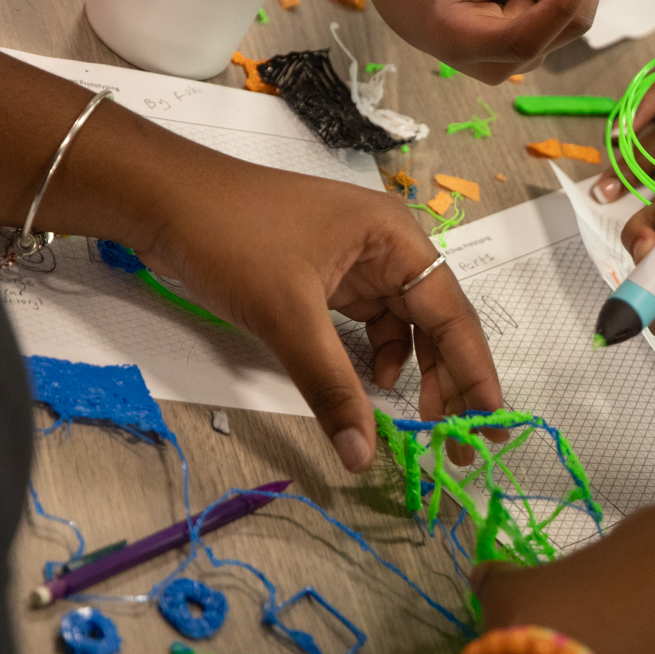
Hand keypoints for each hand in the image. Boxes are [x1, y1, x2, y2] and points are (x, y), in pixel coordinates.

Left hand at [138, 151, 504, 472]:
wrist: (162, 199)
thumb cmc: (229, 236)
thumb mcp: (286, 316)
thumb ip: (330, 387)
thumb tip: (362, 454)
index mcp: (395, 237)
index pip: (452, 313)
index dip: (475, 370)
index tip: (492, 421)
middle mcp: (387, 246)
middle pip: (437, 322)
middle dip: (450, 380)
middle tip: (459, 440)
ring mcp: (358, 260)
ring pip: (406, 326)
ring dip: (415, 372)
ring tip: (420, 419)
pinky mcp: (328, 276)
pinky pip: (369, 323)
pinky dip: (376, 357)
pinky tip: (371, 383)